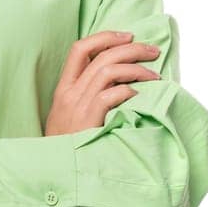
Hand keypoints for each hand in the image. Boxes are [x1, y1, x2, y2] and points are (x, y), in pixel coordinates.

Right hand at [44, 30, 161, 136]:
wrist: (53, 170)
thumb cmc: (65, 146)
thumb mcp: (67, 117)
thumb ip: (83, 97)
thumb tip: (117, 82)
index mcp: (63, 88)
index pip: (79, 49)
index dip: (105, 37)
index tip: (127, 36)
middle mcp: (69, 93)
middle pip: (101, 56)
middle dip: (131, 48)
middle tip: (152, 50)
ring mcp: (78, 106)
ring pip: (108, 71)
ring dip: (136, 69)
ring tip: (154, 74)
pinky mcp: (88, 120)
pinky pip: (111, 95)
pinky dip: (128, 91)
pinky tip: (140, 96)